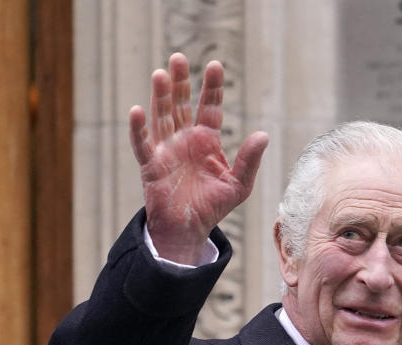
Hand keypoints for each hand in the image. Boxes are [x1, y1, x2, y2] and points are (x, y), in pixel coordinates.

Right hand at [129, 53, 268, 263]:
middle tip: (179, 57)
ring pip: (161, 117)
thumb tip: (263, 135)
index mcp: (206, 140)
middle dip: (180, 82)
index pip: (209, 107)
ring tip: (161, 74)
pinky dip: (139, 129)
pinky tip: (137, 111)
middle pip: (180, 104)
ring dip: (160, 97)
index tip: (215, 65)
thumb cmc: (213, 206)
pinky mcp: (151, 165)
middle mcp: (184, 139)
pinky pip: (143, 144)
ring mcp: (166, 150)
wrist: (190, 230)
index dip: (212, 87)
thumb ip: (249, 160)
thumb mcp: (239, 184)